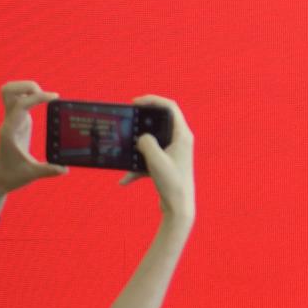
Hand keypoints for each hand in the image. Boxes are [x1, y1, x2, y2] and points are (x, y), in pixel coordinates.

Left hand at [0, 82, 64, 194]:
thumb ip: (48, 170)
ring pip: (11, 92)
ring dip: (28, 88)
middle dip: (28, 86)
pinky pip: (21, 99)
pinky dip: (32, 95)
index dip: (37, 97)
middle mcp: (9, 121)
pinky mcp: (18, 120)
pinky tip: (46, 102)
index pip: (20, 105)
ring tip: (45, 96)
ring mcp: (12, 119)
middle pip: (8, 91)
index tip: (55, 98)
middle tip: (46, 95)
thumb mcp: (31, 174)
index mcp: (11, 131)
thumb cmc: (13, 175)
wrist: (0, 177)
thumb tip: (65, 168)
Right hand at [125, 96, 194, 227]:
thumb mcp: (155, 160)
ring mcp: (174, 152)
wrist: (179, 206)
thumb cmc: (171, 182)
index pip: (170, 107)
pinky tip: (125, 181)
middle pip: (160, 121)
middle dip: (143, 120)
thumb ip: (147, 143)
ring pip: (152, 141)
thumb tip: (142, 138)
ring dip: (138, 146)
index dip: (153, 100)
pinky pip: (149, 159)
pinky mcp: (167, 164)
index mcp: (182, 135)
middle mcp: (180, 140)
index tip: (135, 102)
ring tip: (125, 147)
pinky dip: (137, 167)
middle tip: (128, 118)